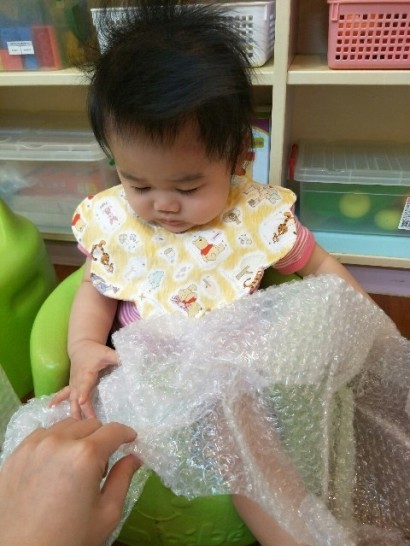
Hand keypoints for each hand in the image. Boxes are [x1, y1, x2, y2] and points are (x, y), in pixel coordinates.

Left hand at [0, 418, 139, 545]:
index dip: (126, 434)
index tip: (130, 441)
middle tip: (99, 466)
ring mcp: (34, 445)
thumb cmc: (69, 537)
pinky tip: (54, 464)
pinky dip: (54, 441)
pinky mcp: (17, 453)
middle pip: (90, 424)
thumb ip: (123, 479)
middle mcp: (59, 442)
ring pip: (66, 425)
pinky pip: (42, 434)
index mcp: (85, 455)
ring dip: (77, 437)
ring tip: (74, 465)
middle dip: (101, 439)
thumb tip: (134, 457)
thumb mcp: (106, 514)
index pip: (114, 430)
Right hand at [51, 341, 118, 418]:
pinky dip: (57, 401)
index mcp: (87, 373)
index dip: (83, 392)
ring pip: (70, 399)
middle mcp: (77, 380)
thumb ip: (118, 358)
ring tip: (73, 424)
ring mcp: (73, 384)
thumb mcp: (108, 353)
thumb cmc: (95, 351)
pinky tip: (50, 408)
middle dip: (81, 410)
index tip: (81, 401)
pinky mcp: (71, 386)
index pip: (85, 384)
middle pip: (78, 396)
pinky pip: (63, 395)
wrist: (82, 347)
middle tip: (87, 423)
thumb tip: (130, 362)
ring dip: (72, 411)